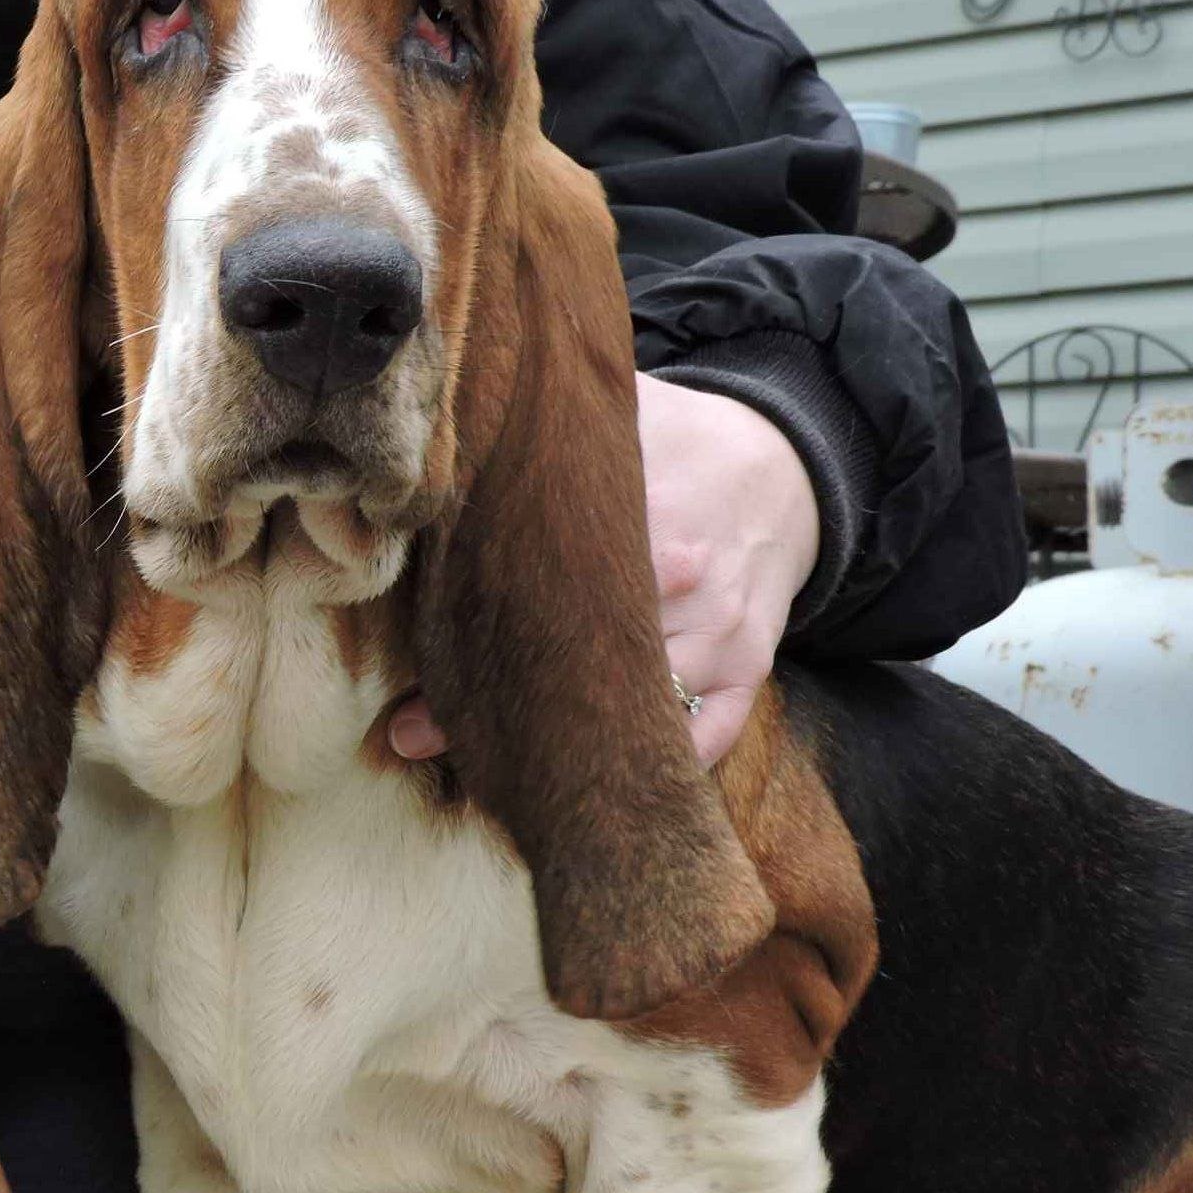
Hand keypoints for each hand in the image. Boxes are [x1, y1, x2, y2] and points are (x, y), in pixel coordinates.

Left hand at [384, 374, 817, 768]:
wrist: (780, 471)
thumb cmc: (671, 443)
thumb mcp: (620, 411)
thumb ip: (543, 416)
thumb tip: (456, 398)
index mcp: (643, 506)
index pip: (555, 576)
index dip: (481, 619)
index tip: (422, 657)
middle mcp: (684, 574)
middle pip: (582, 653)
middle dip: (499, 697)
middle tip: (411, 732)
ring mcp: (722, 630)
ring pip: (638, 709)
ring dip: (565, 750)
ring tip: (480, 776)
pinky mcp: (750, 671)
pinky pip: (708, 739)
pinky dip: (654, 771)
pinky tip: (585, 795)